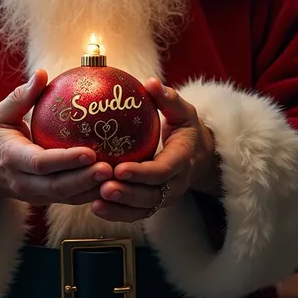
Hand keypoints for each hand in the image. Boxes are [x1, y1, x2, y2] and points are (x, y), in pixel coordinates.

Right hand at [0, 70, 112, 209]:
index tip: (90, 151)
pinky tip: (113, 182)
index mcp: (13, 158)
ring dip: (92, 189)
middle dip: (85, 179)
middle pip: (57, 186)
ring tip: (117, 177)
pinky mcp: (46, 200)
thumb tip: (41, 74)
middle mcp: (24, 182)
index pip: (40, 163)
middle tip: (110, 168)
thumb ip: (21, 95)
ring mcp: (35, 195)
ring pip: (67, 197)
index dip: (65, 160)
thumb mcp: (2, 113)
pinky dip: (92, 193)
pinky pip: (71, 199)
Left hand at [91, 78, 219, 222]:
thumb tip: (150, 83)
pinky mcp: (155, 203)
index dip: (143, 173)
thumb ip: (168, 99)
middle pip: (152, 194)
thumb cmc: (186, 129)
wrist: (201, 157)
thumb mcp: (182, 111)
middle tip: (104, 187)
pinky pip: (137, 213)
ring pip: (144, 208)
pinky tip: (96, 207)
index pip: (163, 170)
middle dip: (128, 194)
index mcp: (182, 159)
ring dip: (120, 208)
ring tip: (96, 202)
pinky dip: (118, 214)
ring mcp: (165, 197)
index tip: (120, 168)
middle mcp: (175, 183)